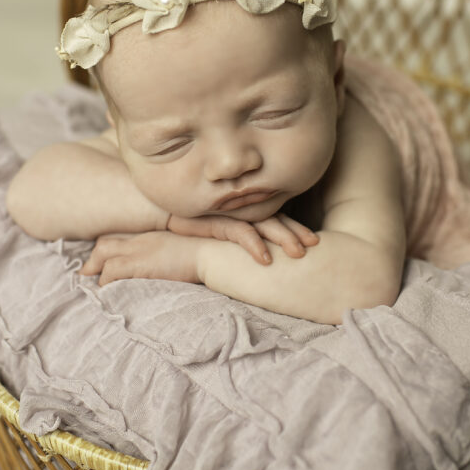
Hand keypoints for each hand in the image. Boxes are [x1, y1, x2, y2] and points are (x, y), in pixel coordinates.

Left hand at [79, 231, 200, 285]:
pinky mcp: (140, 263)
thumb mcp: (179, 252)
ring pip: (103, 256)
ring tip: (98, 289)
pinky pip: (112, 270)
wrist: (212, 254)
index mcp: (150, 237)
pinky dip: (107, 282)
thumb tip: (160, 270)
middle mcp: (141, 240)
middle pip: (104, 244)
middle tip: (87, 276)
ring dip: (98, 274)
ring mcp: (140, 250)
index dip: (104, 252)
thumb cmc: (203, 256)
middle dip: (93, 261)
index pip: (117, 238)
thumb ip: (165, 257)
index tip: (98, 265)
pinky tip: (109, 292)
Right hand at [166, 213, 317, 265]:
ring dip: (282, 237)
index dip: (295, 228)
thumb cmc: (187, 225)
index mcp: (244, 212)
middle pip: (275, 219)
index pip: (276, 218)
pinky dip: (254, 244)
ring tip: (298, 253)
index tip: (314, 241)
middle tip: (315, 245)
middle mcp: (239, 210)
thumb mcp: (216, 232)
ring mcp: (228, 213)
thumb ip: (236, 237)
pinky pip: (239, 232)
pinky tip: (265, 258)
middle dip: (297, 231)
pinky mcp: (214, 220)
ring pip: (263, 224)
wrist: (154, 210)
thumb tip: (262, 259)